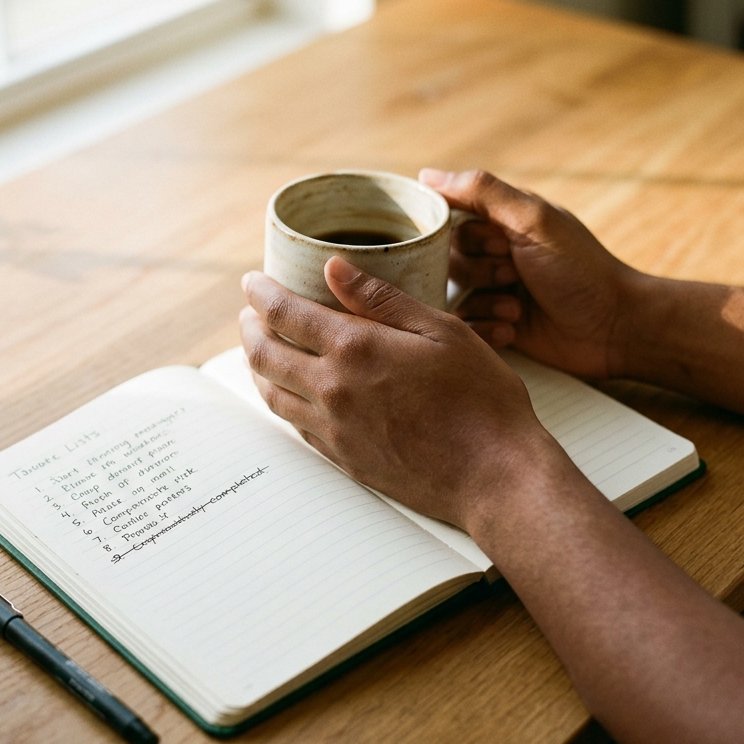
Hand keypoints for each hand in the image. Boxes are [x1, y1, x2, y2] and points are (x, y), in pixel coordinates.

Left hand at [239, 258, 561, 532]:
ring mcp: (333, 429)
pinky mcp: (341, 458)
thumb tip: (334, 267)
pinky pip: (293, 424)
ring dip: (256, 365)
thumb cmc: (481, 398)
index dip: (260, 293)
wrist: (494, 476)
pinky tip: (287, 390)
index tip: (251, 281)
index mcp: (355, 349)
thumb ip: (382, 299)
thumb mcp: (441, 330)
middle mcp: (332, 390)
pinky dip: (280, 399)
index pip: (285, 313)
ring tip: (259, 346)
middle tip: (249, 312)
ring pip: (271, 393)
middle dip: (249, 327)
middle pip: (264, 354)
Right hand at [421, 168, 638, 378]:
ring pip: (454, 293)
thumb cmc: (579, 269)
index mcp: (502, 221)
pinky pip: (467, 325)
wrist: (614, 328)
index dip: (468, 236)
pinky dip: (487, 328)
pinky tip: (514, 328)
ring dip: (486, 301)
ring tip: (517, 308)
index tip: (499, 244)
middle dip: (479, 271)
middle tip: (513, 274)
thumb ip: (482, 192)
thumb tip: (426, 174)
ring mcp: (496, 290)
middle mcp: (495, 252)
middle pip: (448, 259)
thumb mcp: (532, 221)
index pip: (450, 219)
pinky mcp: (497, 323)